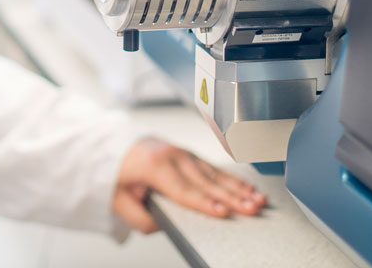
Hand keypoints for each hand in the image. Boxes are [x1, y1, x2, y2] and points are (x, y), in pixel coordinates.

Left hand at [113, 137, 267, 233]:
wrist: (113, 146)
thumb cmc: (115, 173)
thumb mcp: (116, 199)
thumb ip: (138, 217)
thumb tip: (161, 226)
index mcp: (154, 166)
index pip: (184, 189)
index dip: (205, 202)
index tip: (223, 212)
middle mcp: (171, 156)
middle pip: (206, 182)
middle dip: (232, 197)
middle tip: (253, 208)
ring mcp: (182, 153)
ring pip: (214, 173)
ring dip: (238, 188)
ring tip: (258, 199)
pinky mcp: (188, 154)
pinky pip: (213, 167)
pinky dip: (232, 178)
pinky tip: (248, 187)